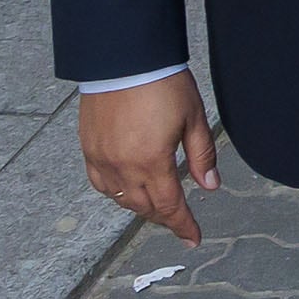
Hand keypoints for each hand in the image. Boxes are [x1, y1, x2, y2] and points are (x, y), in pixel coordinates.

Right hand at [79, 74, 217, 244]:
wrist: (125, 59)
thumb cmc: (163, 83)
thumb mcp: (194, 118)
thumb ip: (201, 155)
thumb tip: (209, 186)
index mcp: (152, 161)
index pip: (169, 206)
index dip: (183, 225)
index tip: (193, 238)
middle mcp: (123, 167)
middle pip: (145, 207)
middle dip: (164, 216)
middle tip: (179, 219)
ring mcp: (102, 160)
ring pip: (121, 199)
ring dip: (141, 206)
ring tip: (157, 205)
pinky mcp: (88, 149)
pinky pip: (100, 184)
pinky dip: (116, 193)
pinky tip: (127, 189)